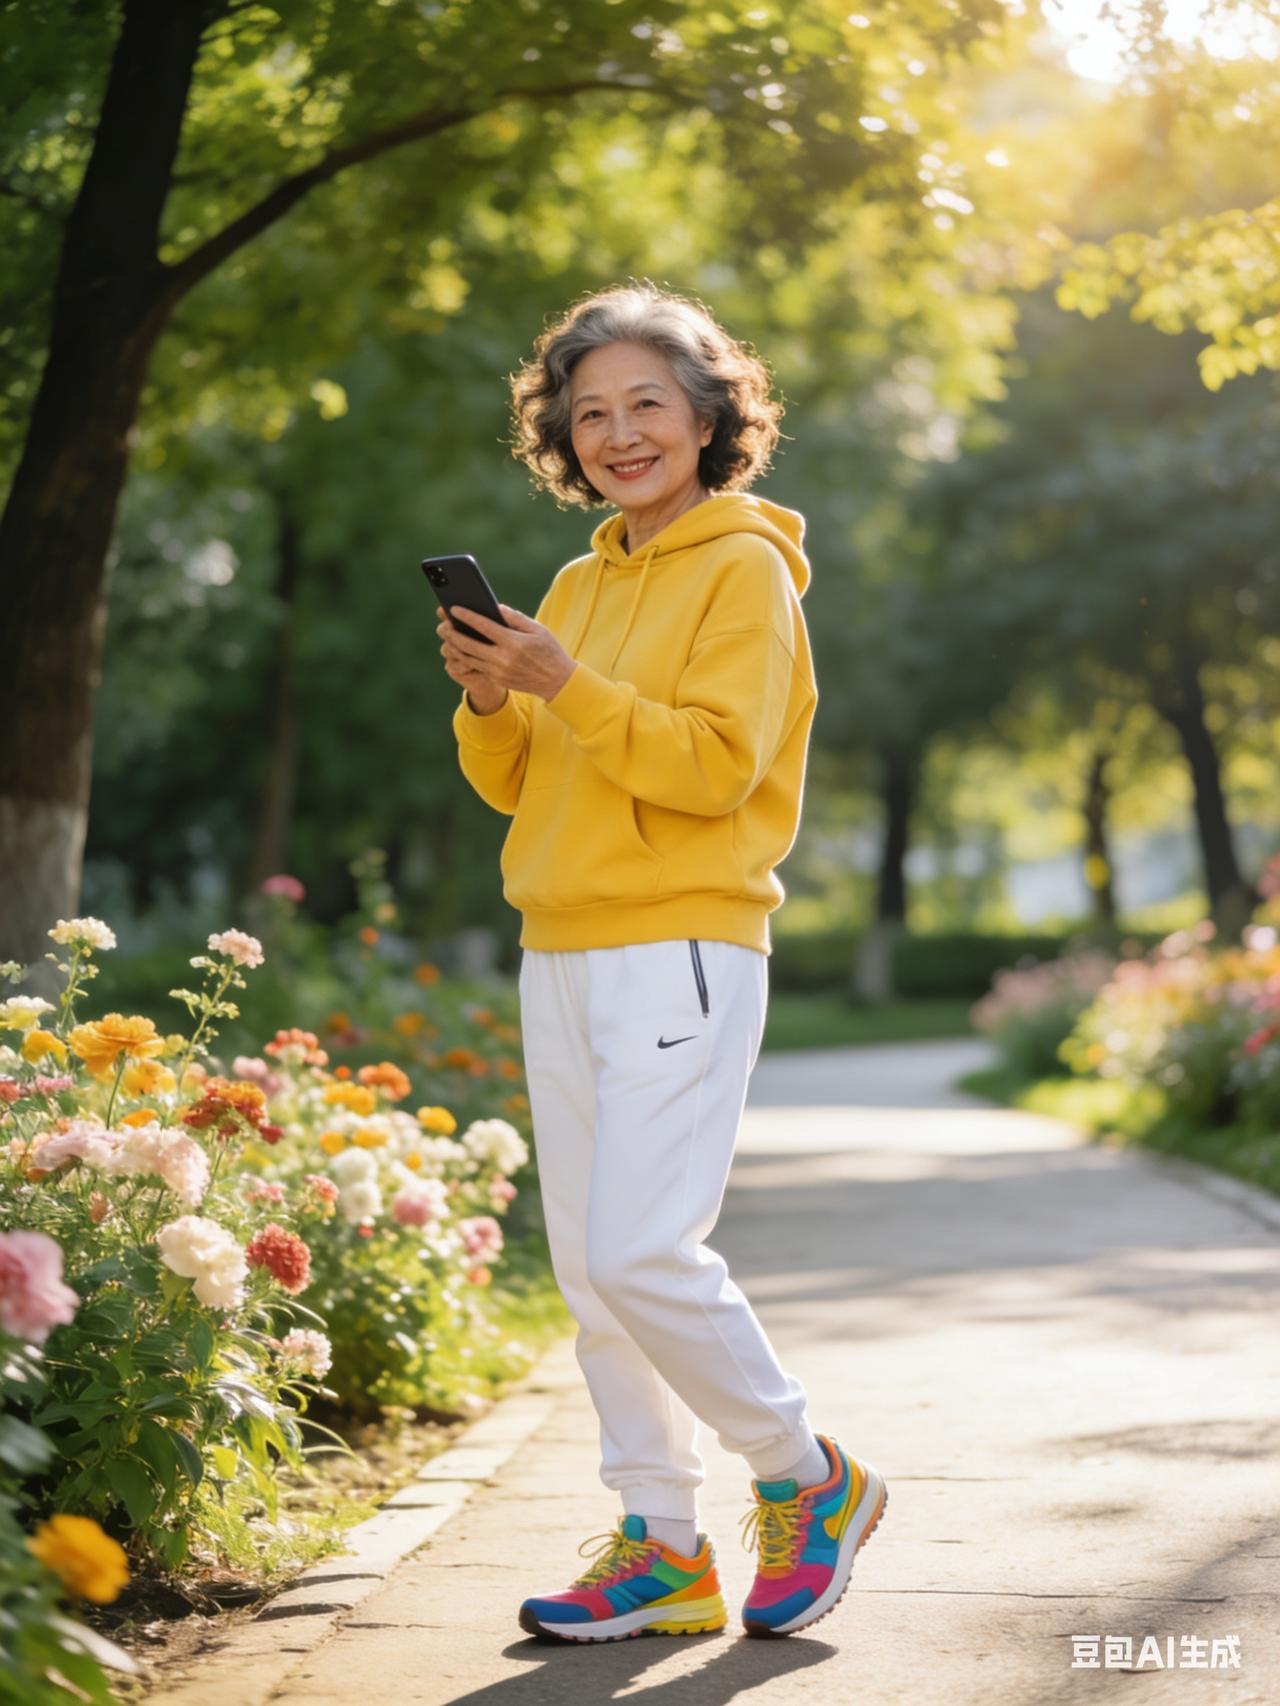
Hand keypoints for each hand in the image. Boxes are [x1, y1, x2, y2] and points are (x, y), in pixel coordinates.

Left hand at [436, 601, 575, 704]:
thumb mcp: (537, 629)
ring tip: (447, 637)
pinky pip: (476, 668)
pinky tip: (460, 650)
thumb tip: (495, 608)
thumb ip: (515, 618)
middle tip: (443, 625)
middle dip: (453, 634)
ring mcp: (498, 672)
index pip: (484, 626)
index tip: (454, 609)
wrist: (557, 681)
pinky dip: (466, 658)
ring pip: (469, 659)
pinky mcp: (497, 680)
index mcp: (514, 643)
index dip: (467, 616)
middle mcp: (503, 659)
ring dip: (455, 647)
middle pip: (469, 645)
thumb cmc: (549, 651)